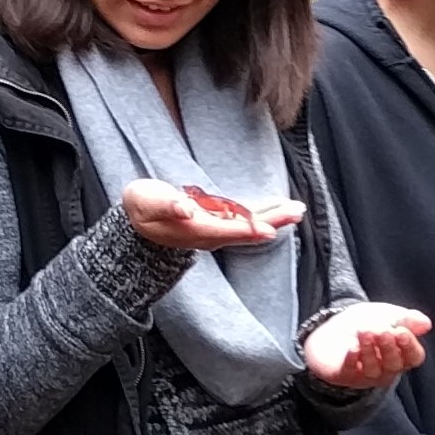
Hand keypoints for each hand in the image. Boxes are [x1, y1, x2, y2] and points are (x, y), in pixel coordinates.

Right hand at [122, 178, 303, 251]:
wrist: (137, 220)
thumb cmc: (141, 207)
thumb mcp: (145, 201)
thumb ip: (166, 205)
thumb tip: (185, 208)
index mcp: (195, 229)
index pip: (228, 231)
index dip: (250, 229)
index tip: (272, 229)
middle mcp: (210, 233)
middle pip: (247, 229)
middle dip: (273, 220)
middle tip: (297, 211)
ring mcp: (215, 228)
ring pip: (250, 223)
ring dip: (274, 216)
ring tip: (296, 208)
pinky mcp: (217, 221)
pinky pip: (245, 217)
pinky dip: (263, 211)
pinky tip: (277, 206)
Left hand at [303, 302, 432, 388]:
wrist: (333, 327)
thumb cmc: (368, 322)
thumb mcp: (388, 315)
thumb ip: (407, 319)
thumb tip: (427, 324)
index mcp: (402, 354)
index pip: (413, 356)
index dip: (409, 346)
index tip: (401, 331)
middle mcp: (386, 369)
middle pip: (394, 365)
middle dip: (389, 348)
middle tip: (383, 331)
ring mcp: (366, 375)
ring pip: (374, 370)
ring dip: (370, 351)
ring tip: (364, 333)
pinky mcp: (345, 375)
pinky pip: (350, 372)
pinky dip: (352, 360)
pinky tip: (352, 348)